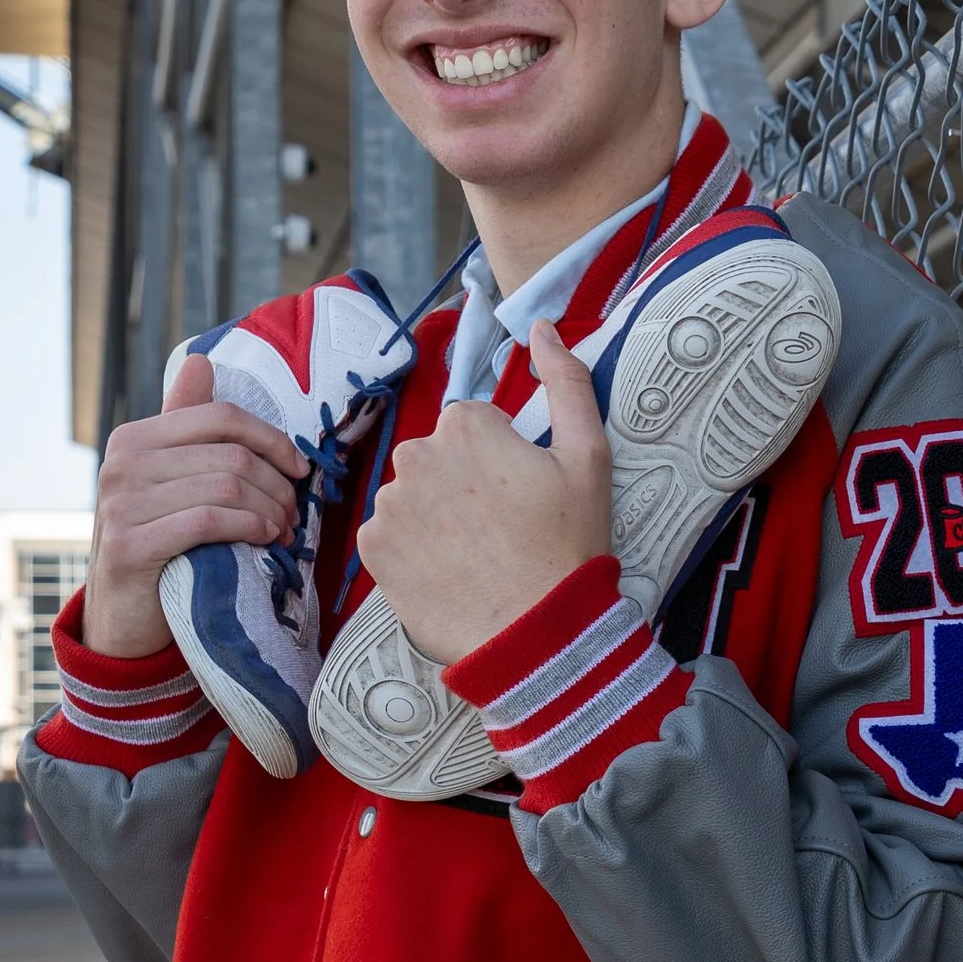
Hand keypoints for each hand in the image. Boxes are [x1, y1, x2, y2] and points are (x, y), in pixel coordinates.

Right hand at [83, 352, 304, 657]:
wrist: (122, 617)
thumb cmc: (160, 544)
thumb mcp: (172, 482)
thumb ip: (187, 427)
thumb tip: (201, 361)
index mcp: (134, 438)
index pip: (219, 417)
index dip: (271, 439)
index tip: (298, 468)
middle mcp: (122, 463)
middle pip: (229, 455)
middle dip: (276, 485)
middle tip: (294, 513)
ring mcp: (120, 504)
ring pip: (225, 487)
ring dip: (270, 511)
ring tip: (283, 531)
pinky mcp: (128, 545)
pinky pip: (207, 521)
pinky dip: (249, 528)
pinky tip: (265, 541)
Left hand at [357, 321, 614, 663]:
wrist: (538, 635)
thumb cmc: (569, 546)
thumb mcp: (589, 457)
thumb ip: (568, 381)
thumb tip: (544, 326)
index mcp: (465, 427)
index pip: (473, 426)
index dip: (502, 460)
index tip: (523, 495)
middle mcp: (415, 457)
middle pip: (437, 459)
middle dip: (463, 484)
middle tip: (502, 528)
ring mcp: (389, 505)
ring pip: (412, 496)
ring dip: (436, 517)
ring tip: (477, 555)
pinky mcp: (373, 550)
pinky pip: (390, 536)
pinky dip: (414, 551)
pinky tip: (450, 572)